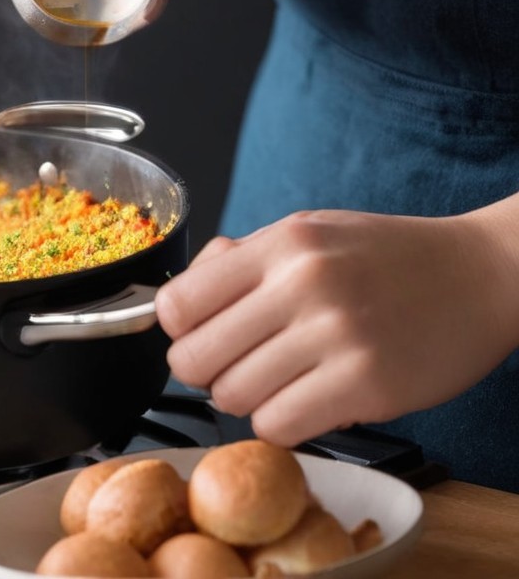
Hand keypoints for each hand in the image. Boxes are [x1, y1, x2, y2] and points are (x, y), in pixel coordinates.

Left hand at [155, 208, 518, 446]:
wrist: (483, 274)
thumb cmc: (388, 258)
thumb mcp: (309, 232)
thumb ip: (240, 261)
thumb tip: (176, 301)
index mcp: (280, 244)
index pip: (175, 304)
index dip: (179, 330)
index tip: (201, 335)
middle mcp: (302, 284)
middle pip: (192, 359)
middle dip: (204, 373)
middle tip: (236, 367)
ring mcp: (335, 336)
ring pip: (231, 399)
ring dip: (246, 401)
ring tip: (280, 382)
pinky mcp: (366, 384)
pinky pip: (279, 427)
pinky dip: (282, 424)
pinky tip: (307, 403)